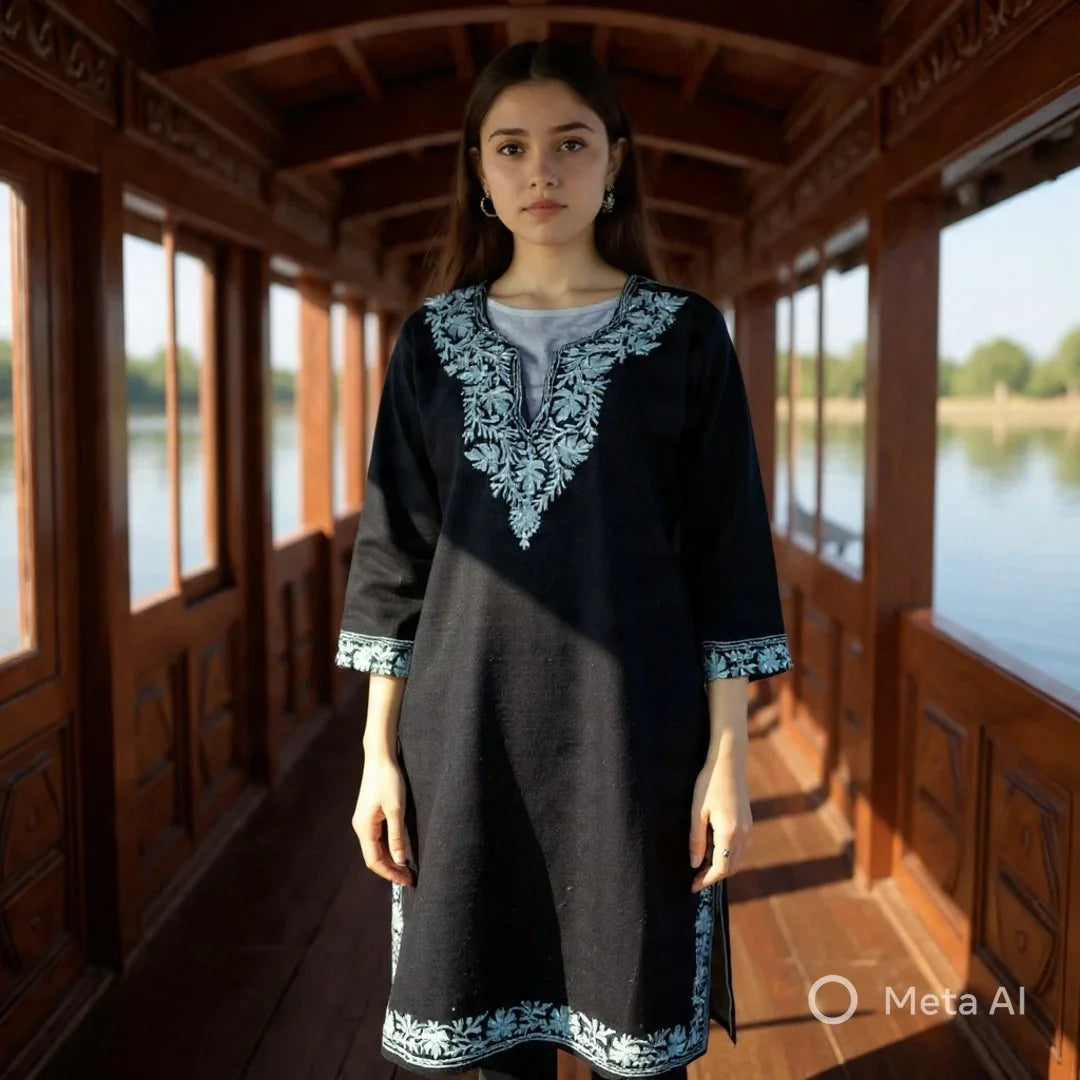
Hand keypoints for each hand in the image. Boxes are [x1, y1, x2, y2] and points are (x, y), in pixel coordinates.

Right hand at [353, 753, 413, 885]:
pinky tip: (399, 851)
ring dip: (390, 860)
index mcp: (364, 828)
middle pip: (374, 857)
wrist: (380, 758)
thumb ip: (397, 836)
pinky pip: (377, 838)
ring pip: (375, 849)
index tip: (406, 880)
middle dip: (391, 869)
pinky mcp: (370, 815)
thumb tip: (400, 861)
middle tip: (410, 877)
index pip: (374, 861)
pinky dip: (388, 848)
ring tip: (406, 868)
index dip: (390, 873)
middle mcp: (361, 827)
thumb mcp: (396, 809)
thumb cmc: (388, 781)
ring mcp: (364, 821)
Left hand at [688, 752, 751, 891]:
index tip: (692, 886)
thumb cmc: (709, 783)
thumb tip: (695, 864)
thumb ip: (696, 840)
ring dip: (722, 867)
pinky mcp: (749, 823)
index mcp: (730, 833)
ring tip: (701, 866)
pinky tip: (713, 850)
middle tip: (695, 879)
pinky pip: (740, 848)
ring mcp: (749, 829)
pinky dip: (728, 856)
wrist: (729, 762)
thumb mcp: (697, 812)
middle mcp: (743, 834)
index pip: (721, 868)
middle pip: (731, 868)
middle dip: (714, 877)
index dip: (706, 880)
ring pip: (737, 859)